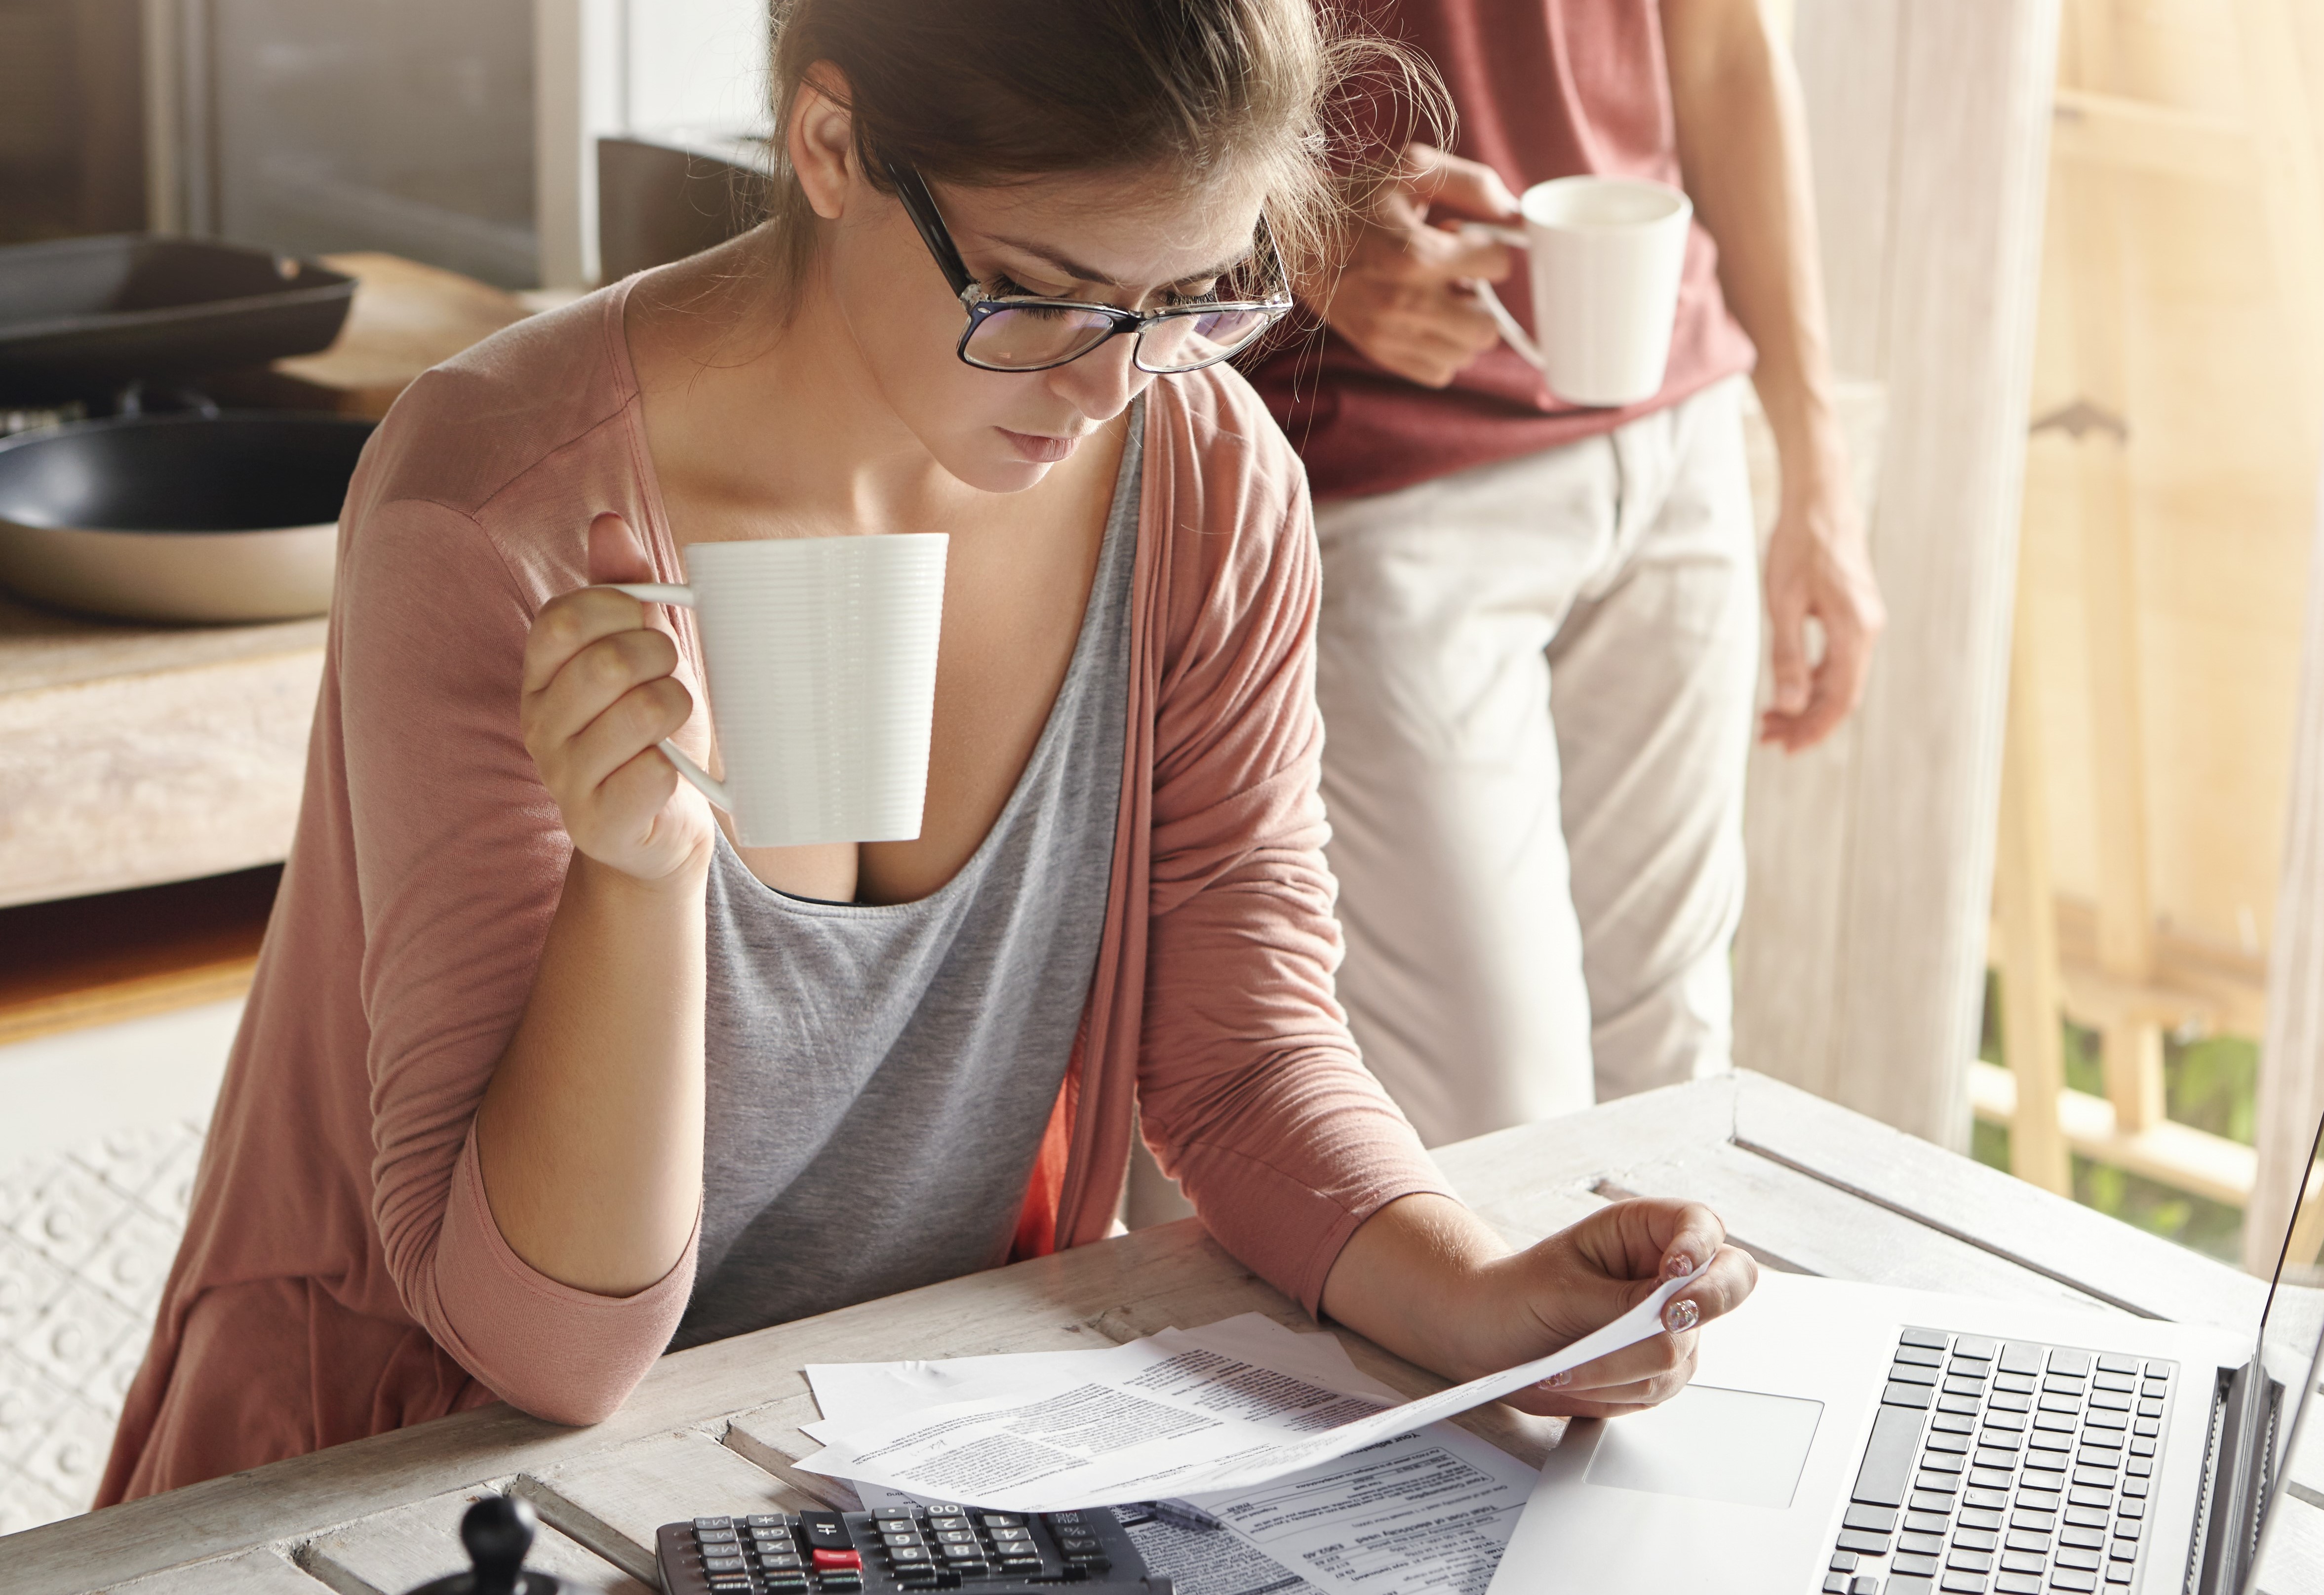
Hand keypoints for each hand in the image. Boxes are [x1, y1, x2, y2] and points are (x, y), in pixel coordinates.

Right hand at [519, 512, 712, 881]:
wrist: (659, 829)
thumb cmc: (651, 732)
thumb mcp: (640, 654)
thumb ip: (622, 590)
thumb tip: (608, 522)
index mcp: (542, 675)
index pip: (564, 619)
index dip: (620, 611)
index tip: (647, 625)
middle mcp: (539, 724)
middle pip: (606, 663)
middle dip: (659, 659)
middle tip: (672, 676)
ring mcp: (563, 777)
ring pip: (638, 713)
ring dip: (676, 709)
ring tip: (674, 724)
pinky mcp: (598, 823)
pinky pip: (651, 774)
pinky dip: (675, 767)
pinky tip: (669, 775)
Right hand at [1305, 142, 1519, 387]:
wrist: (1297, 235)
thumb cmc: (1358, 198)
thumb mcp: (1412, 168)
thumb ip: (1473, 184)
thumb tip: (1516, 216)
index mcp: (1415, 254)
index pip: (1497, 266)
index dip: (1489, 249)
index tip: (1463, 238)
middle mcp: (1403, 303)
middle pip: (1487, 325)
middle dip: (1481, 297)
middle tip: (1454, 275)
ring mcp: (1390, 334)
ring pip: (1466, 352)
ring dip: (1462, 325)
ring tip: (1436, 296)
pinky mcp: (1381, 353)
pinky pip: (1440, 372)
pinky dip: (1443, 349)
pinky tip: (1426, 319)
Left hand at [1455, 1199, 1757, 1419]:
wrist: (1487, 1339)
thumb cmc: (1517, 1295)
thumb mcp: (1563, 1288)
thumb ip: (1621, 1302)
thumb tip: (1668, 1313)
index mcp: (1642, 1232)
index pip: (1700, 1225)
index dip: (1699, 1245)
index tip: (1676, 1269)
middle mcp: (1665, 1277)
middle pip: (1728, 1283)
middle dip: (1702, 1305)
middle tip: (1667, 1320)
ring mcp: (1668, 1325)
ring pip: (1683, 1350)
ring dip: (1625, 1364)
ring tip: (1568, 1366)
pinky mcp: (1657, 1368)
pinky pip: (1660, 1385)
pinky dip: (1617, 1388)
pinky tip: (1575, 1380)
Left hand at [1760, 467, 1884, 750]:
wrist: (1820, 500)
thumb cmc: (1796, 546)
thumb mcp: (1783, 603)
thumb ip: (1787, 656)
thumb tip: (1788, 707)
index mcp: (1855, 631)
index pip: (1840, 700)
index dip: (1813, 730)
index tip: (1783, 749)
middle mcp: (1868, 630)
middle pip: (1841, 695)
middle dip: (1805, 722)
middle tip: (1766, 738)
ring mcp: (1865, 621)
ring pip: (1840, 678)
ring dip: (1807, 702)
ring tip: (1769, 719)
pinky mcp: (1855, 613)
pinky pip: (1839, 659)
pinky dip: (1814, 679)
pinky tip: (1788, 687)